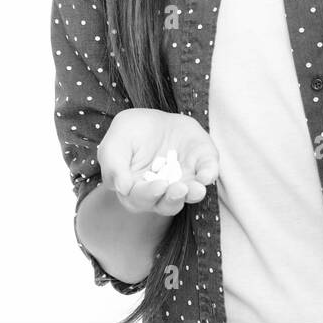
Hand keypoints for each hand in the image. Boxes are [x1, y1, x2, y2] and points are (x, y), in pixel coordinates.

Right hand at [97, 108, 219, 217]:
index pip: (141, 199)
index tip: (159, 186)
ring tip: (197, 188)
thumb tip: (122, 188)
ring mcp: (183, 180)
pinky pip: (207, 172)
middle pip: (167, 204)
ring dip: (193, 193)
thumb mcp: (114, 144)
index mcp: (136, 191)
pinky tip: (208, 174)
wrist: (151, 119)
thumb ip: (113, 166)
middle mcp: (162, 192)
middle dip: (173, 198)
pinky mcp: (200, 165)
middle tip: (179, 189)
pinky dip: (209, 173)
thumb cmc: (128, 135)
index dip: (149, 195)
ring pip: (189, 195)